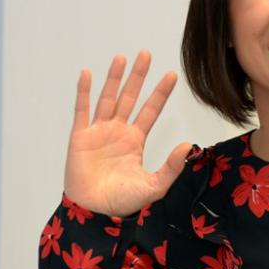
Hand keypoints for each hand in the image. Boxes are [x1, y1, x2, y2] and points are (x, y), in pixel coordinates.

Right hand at [63, 51, 193, 216]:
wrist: (95, 214)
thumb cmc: (122, 203)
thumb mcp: (154, 185)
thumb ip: (171, 166)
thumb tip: (189, 146)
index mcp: (134, 141)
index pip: (150, 111)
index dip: (160, 93)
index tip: (172, 75)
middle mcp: (117, 132)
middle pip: (130, 97)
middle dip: (138, 76)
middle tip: (146, 54)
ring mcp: (98, 132)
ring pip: (108, 99)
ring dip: (114, 78)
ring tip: (121, 57)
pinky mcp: (80, 137)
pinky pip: (82, 110)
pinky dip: (83, 92)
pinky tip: (87, 74)